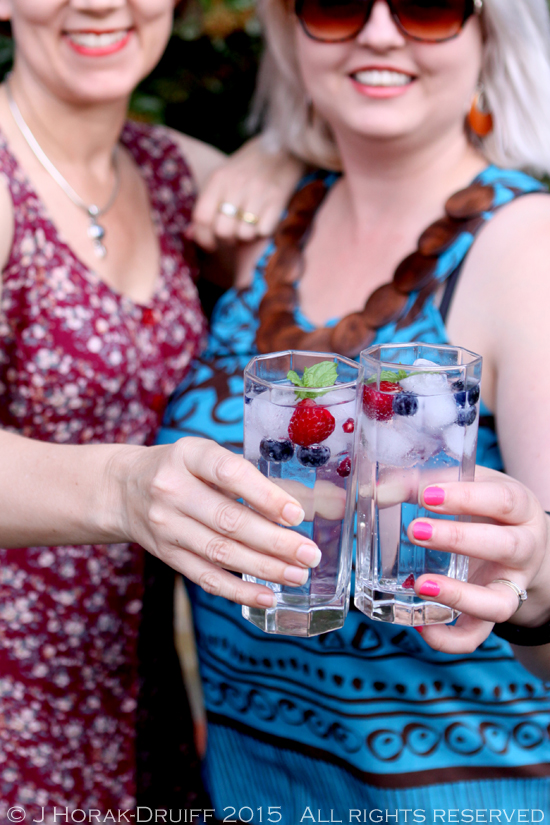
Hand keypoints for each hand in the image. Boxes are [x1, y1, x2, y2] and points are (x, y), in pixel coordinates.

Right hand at [115, 437, 320, 607]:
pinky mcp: (166, 554)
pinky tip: (267, 595)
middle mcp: (172, 489)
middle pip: (227, 519)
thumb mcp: (210, 457)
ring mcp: (166, 525)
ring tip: (297, 575)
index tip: (297, 514)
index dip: (264, 495)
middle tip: (309, 554)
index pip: (228, 472)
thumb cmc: (184, 470)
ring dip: (263, 567)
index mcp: (189, 455)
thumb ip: (260, 479)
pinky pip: (205, 577)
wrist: (124, 489)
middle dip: (274, 541)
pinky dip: (238, 589)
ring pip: (219, 552)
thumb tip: (324, 501)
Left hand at [190, 136, 304, 250]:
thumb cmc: (247, 169)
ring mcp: (258, 191)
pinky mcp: (277, 198)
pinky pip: (263, 231)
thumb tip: (189, 235)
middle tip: (233, 233)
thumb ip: (206, 206)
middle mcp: (236, 184)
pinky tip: (263, 219)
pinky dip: (262, 230)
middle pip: (222, 230)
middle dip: (227, 239)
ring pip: (243, 234)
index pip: (201, 217)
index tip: (210, 245)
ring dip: (246, 236)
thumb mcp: (222, 180)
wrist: (283, 149)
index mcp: (218, 178)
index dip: (203, 237)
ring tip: (249, 223)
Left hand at [407, 466, 549, 652]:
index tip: (427, 496)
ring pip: (498, 601)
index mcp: (520, 508)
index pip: (503, 501)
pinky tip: (420, 625)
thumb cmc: (482, 505)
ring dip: (458, 595)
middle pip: (506, 547)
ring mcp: (511, 586)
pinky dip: (449, 638)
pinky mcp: (492, 614)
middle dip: (458, 540)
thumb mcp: (465, 485)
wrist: (516, 539)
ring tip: (420, 585)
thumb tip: (378, 489)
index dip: (467, 498)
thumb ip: (425, 483)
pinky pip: (477, 636)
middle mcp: (524, 549)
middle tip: (414, 530)